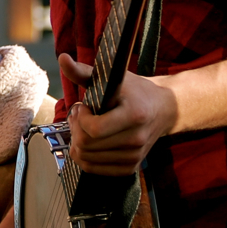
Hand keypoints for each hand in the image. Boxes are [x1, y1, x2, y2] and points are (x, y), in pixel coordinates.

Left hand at [59, 53, 177, 173]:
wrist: (164, 110)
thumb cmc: (135, 91)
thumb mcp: (112, 78)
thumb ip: (84, 71)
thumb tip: (62, 58)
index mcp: (134, 115)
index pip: (94, 129)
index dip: (81, 119)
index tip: (84, 106)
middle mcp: (136, 139)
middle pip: (86, 145)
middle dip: (75, 129)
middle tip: (80, 116)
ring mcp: (134, 156)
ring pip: (86, 159)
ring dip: (78, 142)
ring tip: (85, 127)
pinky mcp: (130, 168)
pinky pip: (94, 169)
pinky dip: (85, 156)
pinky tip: (90, 141)